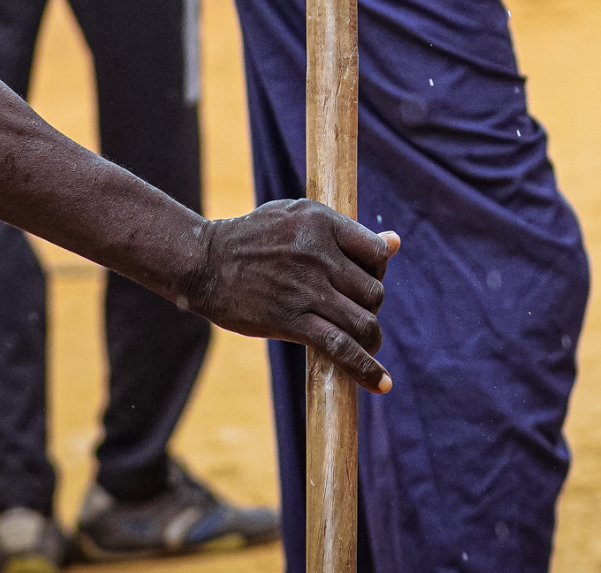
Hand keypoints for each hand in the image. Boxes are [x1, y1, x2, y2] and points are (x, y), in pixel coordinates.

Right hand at [184, 201, 399, 392]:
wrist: (204, 262)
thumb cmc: (254, 239)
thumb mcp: (299, 217)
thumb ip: (347, 232)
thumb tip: (395, 244)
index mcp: (323, 224)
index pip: (376, 254)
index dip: (377, 273)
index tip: (362, 283)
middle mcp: (320, 255)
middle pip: (374, 292)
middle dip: (370, 308)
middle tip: (352, 313)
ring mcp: (306, 290)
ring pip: (364, 322)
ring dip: (371, 340)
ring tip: (367, 347)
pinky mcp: (291, 321)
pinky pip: (340, 348)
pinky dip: (365, 368)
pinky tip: (381, 383)